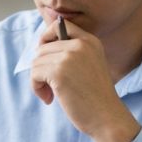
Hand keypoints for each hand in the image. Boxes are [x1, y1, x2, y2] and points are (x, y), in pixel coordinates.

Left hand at [29, 20, 141, 141]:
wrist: (106, 116)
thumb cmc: (96, 97)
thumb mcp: (89, 66)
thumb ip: (72, 54)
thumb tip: (40, 51)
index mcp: (90, 41)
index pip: (60, 25)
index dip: (46, 38)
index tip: (46, 58)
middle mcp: (80, 44)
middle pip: (43, 48)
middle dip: (41, 68)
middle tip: (50, 87)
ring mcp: (69, 57)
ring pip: (36, 61)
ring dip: (38, 80)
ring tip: (51, 95)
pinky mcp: (59, 72)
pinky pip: (34, 74)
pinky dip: (37, 88)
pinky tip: (49, 99)